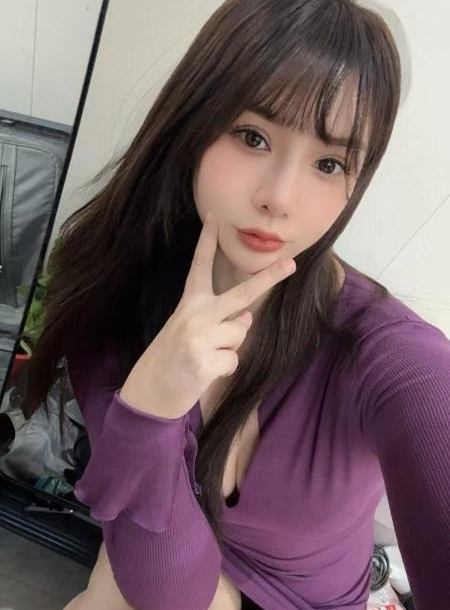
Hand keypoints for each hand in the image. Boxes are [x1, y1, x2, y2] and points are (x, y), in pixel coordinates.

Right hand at [120, 210, 295, 417]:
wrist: (148, 392)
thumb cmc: (173, 358)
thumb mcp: (190, 332)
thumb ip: (217, 320)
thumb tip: (247, 317)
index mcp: (189, 304)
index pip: (200, 267)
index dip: (207, 241)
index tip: (215, 217)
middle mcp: (195, 314)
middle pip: (241, 293)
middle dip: (269, 278)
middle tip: (291, 263)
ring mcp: (199, 336)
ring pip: (240, 333)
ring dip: (230, 348)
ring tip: (205, 357)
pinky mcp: (204, 360)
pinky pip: (234, 360)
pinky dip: (224, 369)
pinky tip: (204, 372)